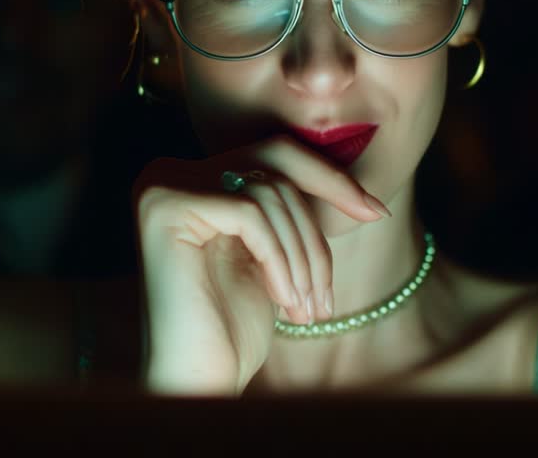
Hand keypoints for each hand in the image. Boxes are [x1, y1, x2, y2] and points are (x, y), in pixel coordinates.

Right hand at [133, 136, 389, 394]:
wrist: (196, 382)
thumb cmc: (233, 327)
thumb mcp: (272, 255)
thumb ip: (290, 209)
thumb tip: (362, 191)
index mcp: (191, 177)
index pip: (273, 154)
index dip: (329, 178)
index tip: (376, 212)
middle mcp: (167, 172)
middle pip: (273, 163)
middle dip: (317, 221)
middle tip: (333, 282)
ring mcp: (161, 188)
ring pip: (268, 192)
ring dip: (303, 255)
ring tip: (308, 308)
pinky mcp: (165, 209)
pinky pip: (250, 215)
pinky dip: (280, 259)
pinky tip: (285, 301)